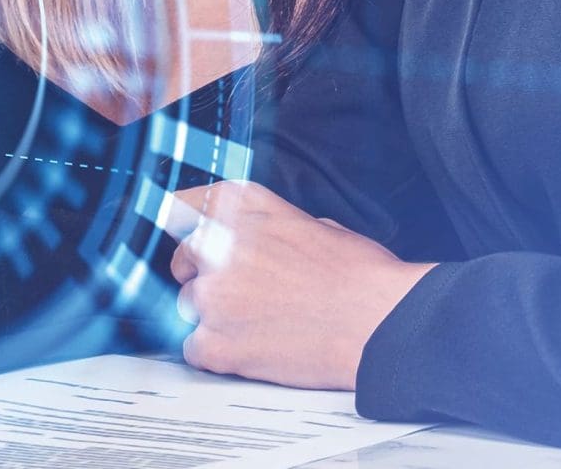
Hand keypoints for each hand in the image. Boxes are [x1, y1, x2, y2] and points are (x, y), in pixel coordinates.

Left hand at [170, 180, 432, 388]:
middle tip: (240, 295)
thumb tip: (253, 241)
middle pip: (183, 260)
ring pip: (188, 307)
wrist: (379, 322)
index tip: (190, 244)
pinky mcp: (215, 342)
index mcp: (242, 207)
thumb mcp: (312, 223)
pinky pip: (194, 349)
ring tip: (259, 326)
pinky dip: (217, 354)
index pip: (182, 206)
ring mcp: (211, 294)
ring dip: (215, 317)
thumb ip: (267, 227)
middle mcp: (217, 244)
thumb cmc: (359, 276)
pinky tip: (250, 351)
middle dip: (204, 277)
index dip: (187, 231)